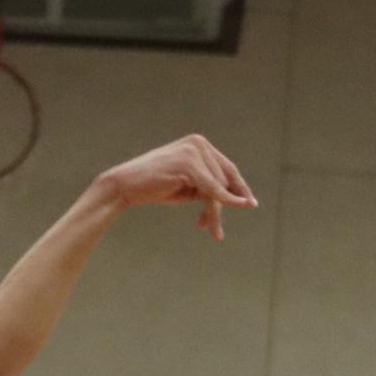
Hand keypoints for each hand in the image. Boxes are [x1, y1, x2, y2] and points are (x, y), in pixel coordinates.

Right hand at [96, 134, 256, 241]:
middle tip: (214, 231)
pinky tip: (238, 206)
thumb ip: (208, 187)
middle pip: (224, 179)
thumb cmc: (153, 188)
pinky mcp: (189, 164)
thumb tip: (236, 197)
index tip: (250, 203)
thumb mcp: (187, 187)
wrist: (125, 186)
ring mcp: (194, 151)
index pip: (226, 167)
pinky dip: (225, 200)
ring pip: (219, 186)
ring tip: (207, 229)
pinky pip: (213, 188)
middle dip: (222, 206)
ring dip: (214, 212)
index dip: (239, 187)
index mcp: (198, 144)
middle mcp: (199, 143)